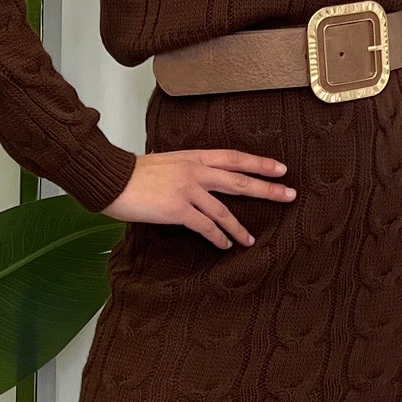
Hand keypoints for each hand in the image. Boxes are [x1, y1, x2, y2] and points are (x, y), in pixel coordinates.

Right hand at [102, 148, 296, 249]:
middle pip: (240, 180)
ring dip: (239, 227)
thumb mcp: (167, 162)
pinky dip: (218, 237)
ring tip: (250, 240)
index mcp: (194, 156)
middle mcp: (196, 171)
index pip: (234, 158)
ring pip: (224, 210)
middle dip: (267, 189)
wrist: (112, 178)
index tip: (280, 168)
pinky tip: (225, 245)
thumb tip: (199, 179)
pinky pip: (205, 226)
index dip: (259, 163)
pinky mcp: (178, 209)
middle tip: (289, 195)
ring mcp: (188, 190)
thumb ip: (187, 169)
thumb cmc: (135, 172)